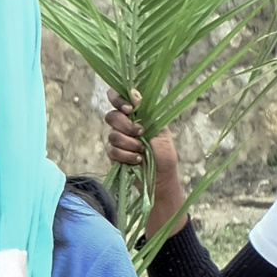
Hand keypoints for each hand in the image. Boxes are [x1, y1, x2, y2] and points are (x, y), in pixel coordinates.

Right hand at [103, 96, 184, 239]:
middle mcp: (125, 126)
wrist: (161, 181)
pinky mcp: (113, 155)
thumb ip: (146, 114)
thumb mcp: (160, 133)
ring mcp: (118, 141)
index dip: (118, 99)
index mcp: (138, 116)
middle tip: (140, 133)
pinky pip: (111, 151)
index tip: (129, 108)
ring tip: (142, 152)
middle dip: (126, 126)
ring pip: (112, 135)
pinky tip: (136, 160)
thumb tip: (135, 95)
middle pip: (112, 116)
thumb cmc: (165, 157)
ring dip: (129, 144)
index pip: (119, 99)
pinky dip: (125, 156)